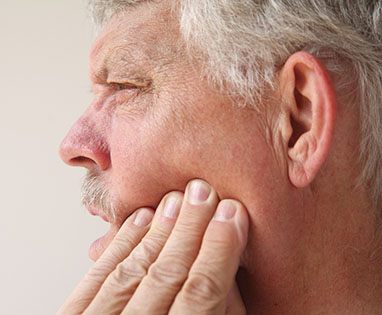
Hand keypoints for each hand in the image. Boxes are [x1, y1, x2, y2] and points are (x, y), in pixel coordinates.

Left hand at [58, 179, 248, 314]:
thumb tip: (229, 278)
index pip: (199, 297)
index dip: (218, 252)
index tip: (232, 215)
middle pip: (163, 275)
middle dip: (188, 229)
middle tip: (204, 192)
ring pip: (130, 271)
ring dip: (156, 231)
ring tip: (176, 199)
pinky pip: (97, 277)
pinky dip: (120, 245)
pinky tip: (139, 219)